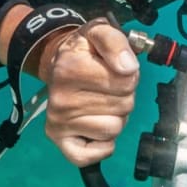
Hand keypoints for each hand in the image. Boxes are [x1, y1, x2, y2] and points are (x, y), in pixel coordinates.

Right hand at [33, 20, 139, 166]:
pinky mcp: (59, 141)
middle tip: (106, 87)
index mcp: (69, 68)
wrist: (58, 62)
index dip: (128, 74)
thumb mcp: (99, 32)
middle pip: (123, 106)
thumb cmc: (84, 50)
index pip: (126, 80)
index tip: (115, 68)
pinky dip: (102, 144)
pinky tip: (94, 125)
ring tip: (100, 103)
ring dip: (115, 117)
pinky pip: (94, 155)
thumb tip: (128, 67)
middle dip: (123, 96)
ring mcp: (58, 122)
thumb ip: (115, 42)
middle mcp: (60, 98)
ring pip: (113, 129)